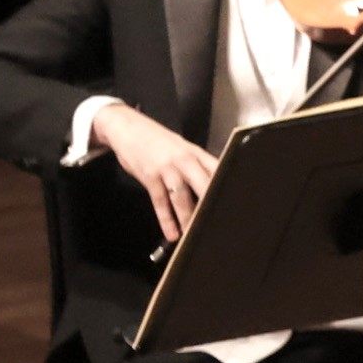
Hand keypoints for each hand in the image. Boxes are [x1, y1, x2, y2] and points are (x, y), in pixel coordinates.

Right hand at [95, 101, 218, 243]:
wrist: (126, 126)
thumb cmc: (158, 141)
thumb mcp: (182, 148)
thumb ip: (198, 165)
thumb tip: (214, 186)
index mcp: (196, 153)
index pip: (218, 171)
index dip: (228, 187)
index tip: (236, 206)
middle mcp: (184, 160)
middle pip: (203, 185)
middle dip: (210, 206)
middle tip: (218, 225)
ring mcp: (166, 168)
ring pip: (181, 197)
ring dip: (188, 219)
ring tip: (194, 236)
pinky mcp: (149, 176)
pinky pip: (160, 202)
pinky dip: (166, 220)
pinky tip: (172, 233)